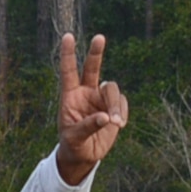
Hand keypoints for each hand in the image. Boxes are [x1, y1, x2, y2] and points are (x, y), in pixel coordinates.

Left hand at [54, 34, 128, 183]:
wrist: (85, 154)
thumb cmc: (73, 144)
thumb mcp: (74, 138)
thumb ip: (88, 126)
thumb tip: (106, 117)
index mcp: (70, 96)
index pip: (68, 72)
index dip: (68, 54)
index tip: (68, 36)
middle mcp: (86, 92)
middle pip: (92, 68)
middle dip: (96, 53)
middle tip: (99, 38)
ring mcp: (101, 98)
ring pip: (112, 90)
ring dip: (115, 105)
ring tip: (115, 123)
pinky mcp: (114, 106)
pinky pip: (122, 102)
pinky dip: (122, 112)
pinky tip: (118, 125)